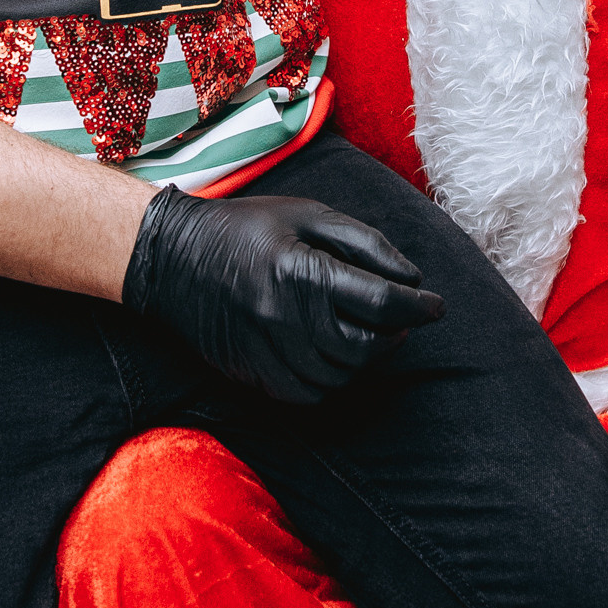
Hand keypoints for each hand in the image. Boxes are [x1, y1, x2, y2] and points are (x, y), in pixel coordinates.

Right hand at [122, 188, 444, 403]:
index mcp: (301, 270)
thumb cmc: (247, 228)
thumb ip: (365, 243)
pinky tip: (335, 356)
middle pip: (364, 346)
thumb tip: (411, 279)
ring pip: (340, 375)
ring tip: (368, 334)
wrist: (171, 257)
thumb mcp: (308, 213)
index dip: (418, 307)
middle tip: (401, 320)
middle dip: (394, 335)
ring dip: (365, 359)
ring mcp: (265, 350)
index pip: (379, 301)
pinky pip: (308, 393)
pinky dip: (333, 381)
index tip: (436, 306)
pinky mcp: (251, 372)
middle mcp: (283, 316)